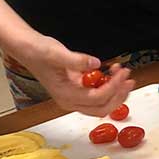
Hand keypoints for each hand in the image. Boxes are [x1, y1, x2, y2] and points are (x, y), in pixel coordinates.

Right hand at [19, 34, 134, 116]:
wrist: (29, 50)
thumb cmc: (39, 52)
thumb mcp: (56, 53)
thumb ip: (76, 60)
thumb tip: (96, 64)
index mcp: (65, 95)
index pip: (97, 98)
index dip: (113, 86)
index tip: (123, 72)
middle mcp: (71, 100)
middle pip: (102, 108)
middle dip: (119, 95)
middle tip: (129, 79)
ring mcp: (74, 96)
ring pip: (102, 104)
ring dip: (116, 91)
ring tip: (123, 72)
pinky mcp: (77, 90)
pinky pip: (98, 94)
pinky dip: (108, 86)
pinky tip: (112, 71)